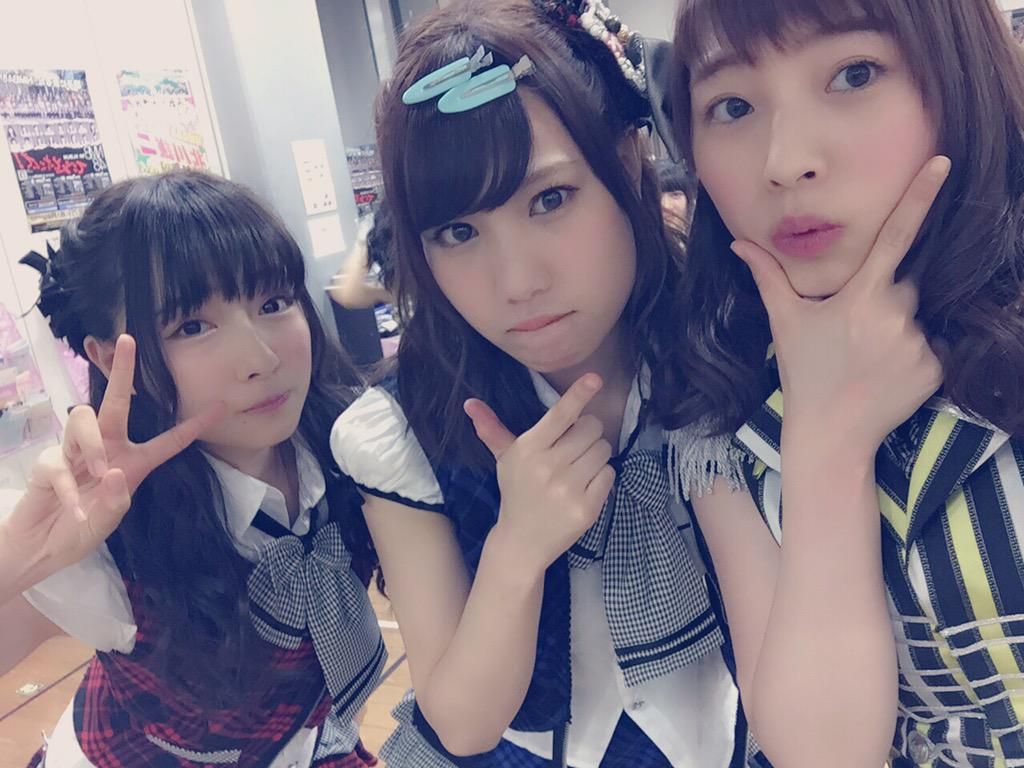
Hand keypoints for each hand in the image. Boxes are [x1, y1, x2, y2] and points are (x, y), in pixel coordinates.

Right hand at [0, 335, 224, 594]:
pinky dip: (68, 489)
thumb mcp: (109, 519)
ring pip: (83, 419)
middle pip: (115, 402)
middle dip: (122, 371)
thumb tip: (112, 471)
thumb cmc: (82, 531)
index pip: (169, 440)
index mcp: (133, 462)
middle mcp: (106, 448)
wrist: (42, 548)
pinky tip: (74, 510)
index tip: (221, 406)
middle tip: (129, 340)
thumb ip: (115, 500)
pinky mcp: (47, 462)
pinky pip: (58, 462)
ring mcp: (74, 452)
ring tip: (97, 473)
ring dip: (91, 445)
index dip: (194, 425)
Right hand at [465, 374, 615, 573]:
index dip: (579, 394)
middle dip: (588, 432)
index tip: (595, 378)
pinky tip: (584, 486)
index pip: (560, 415)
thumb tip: (470, 403)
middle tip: (575, 445)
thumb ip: (492, 429)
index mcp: (529, 449)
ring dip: (596, 454)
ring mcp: (569, 489)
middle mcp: (549, 467)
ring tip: (578, 467)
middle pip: (591, 429)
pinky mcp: (587, 508)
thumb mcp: (505, 459)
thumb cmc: (517, 491)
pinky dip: (601, 476)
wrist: (523, 541)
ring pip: (603, 450)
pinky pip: (609, 474)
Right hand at [732, 156, 949, 457]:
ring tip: (866, 359)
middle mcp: (896, 315)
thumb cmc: (803, 374)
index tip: (942, 163)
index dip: (919, 197)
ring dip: (895, 327)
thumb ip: (767, 276)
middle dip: (883, 297)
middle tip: (853, 332)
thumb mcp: (785, 321)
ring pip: (914, 316)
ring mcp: (919, 343)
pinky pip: (930, 346)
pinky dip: (911, 355)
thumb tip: (739, 243)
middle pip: (902, 284)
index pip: (896, 236)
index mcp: (861, 297)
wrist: (832, 434)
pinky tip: (884, 375)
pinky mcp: (936, 368)